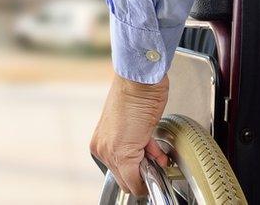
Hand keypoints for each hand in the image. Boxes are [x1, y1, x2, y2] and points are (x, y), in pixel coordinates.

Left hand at [90, 73, 170, 194]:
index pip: (119, 171)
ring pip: (131, 180)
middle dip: (145, 171)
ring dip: (150, 169)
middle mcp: (102, 149)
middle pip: (124, 178)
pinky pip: (136, 179)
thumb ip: (135, 143)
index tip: (149, 162)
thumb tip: (146, 159)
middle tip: (155, 157)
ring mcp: (109, 152)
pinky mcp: (121, 153)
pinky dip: (152, 173)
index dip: (138, 169)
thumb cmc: (139, 93)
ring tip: (156, 151)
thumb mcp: (133, 123)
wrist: (139, 79)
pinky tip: (158, 155)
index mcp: (101, 141)